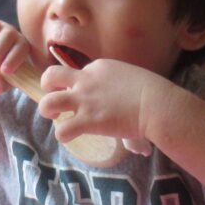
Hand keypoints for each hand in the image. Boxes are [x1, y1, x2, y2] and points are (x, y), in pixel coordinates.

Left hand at [39, 59, 167, 144]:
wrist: (157, 104)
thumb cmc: (154, 94)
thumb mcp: (134, 81)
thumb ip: (125, 94)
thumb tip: (133, 115)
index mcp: (98, 67)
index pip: (78, 72)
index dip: (79, 85)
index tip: (89, 97)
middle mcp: (86, 80)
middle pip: (51, 76)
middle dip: (49, 87)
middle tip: (58, 101)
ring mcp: (84, 100)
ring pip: (48, 102)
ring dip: (48, 110)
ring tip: (57, 118)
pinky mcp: (87, 120)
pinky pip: (62, 130)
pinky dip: (63, 135)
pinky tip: (72, 136)